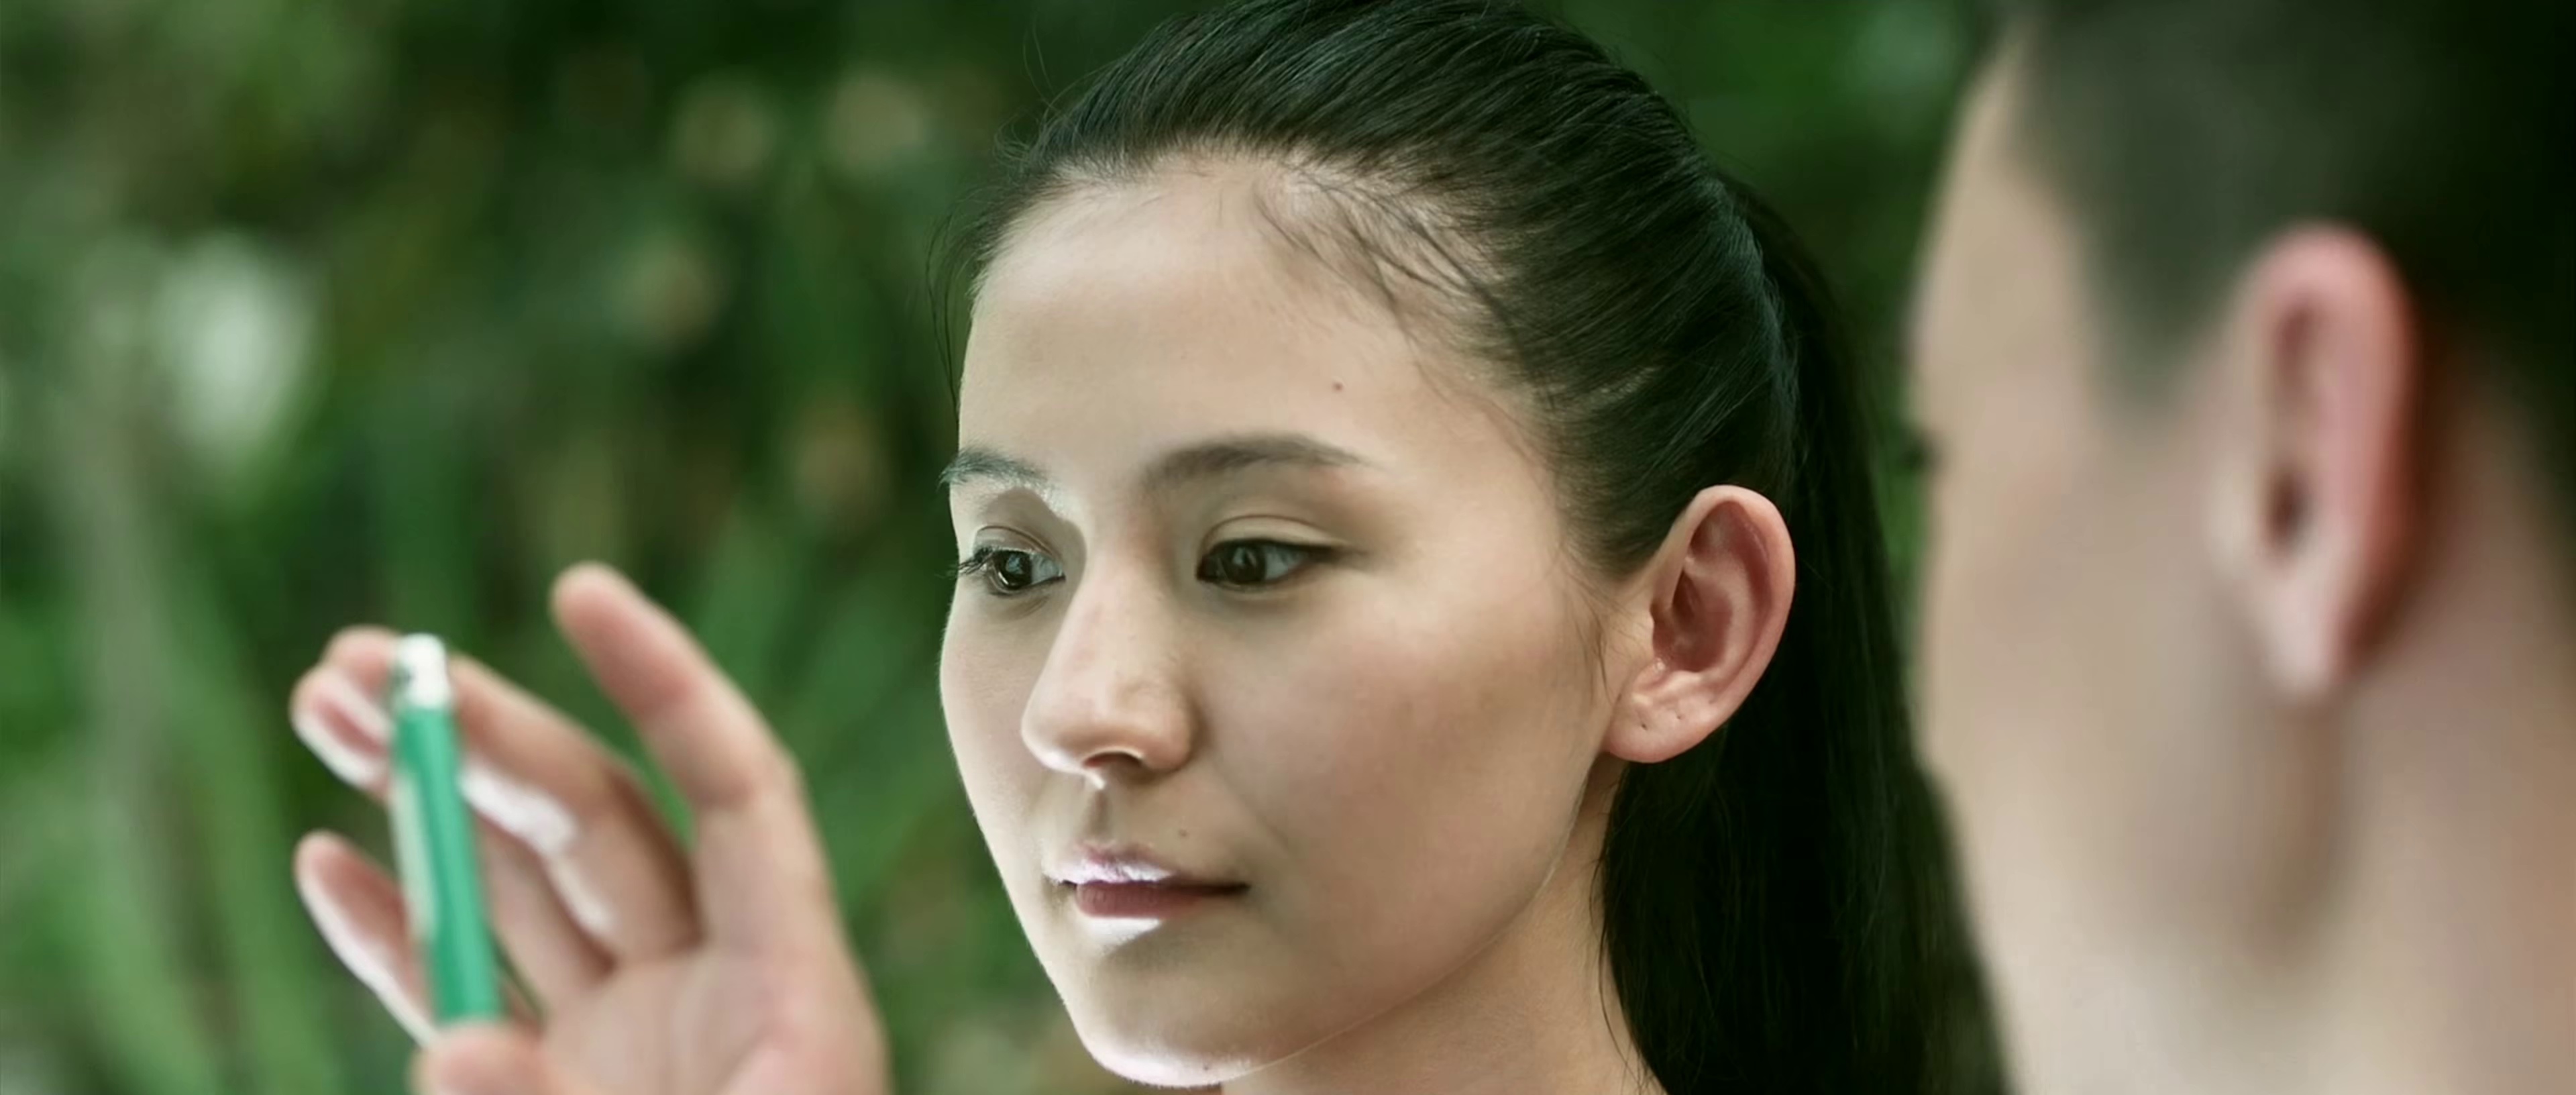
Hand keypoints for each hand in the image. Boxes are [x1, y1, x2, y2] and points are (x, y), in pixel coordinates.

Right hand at [287, 563, 889, 1094]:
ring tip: (326, 706)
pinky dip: (400, 933)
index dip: (667, 683)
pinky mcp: (556, 1089)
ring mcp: (629, 1041)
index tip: (580, 587)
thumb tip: (450, 1044)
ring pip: (520, 888)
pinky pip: (469, 993)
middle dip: (488, 732)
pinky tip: (329, 861)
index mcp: (791, 985)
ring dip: (425, 799)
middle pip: (600, 819)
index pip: (738, 787)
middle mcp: (711, 991)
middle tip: (371, 659)